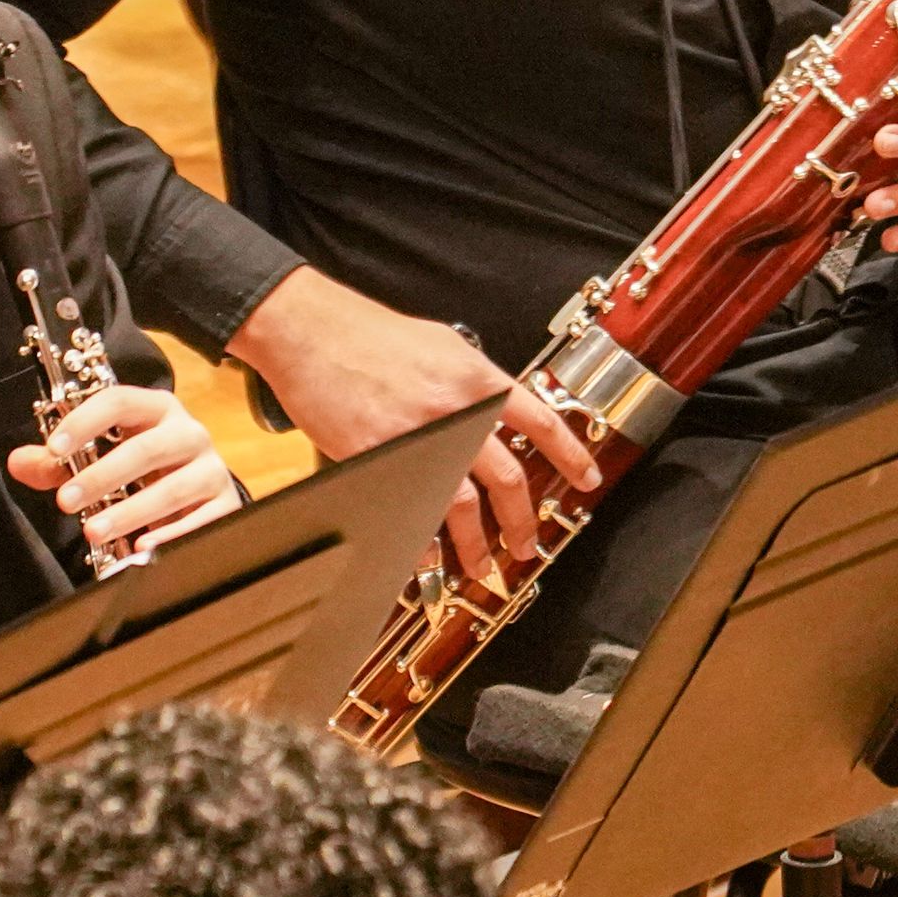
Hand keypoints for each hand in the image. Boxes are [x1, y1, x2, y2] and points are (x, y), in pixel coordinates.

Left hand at [8, 382, 243, 562]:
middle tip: (66, 501)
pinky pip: (202, 519)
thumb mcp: (100, 460)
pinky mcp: (226, 501)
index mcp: (154, 409)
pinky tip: (143, 547)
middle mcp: (188, 432)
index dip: (84, 421)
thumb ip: (56, 464)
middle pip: (145, 448)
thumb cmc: (143, 471)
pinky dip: (172, 535)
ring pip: (173, 486)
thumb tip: (19, 462)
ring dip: (130, 511)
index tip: (54, 449)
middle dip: (102, 476)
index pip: (118, 402)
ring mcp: (211, 467)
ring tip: (95, 531)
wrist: (200, 492)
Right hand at [224, 265, 600, 573]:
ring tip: (481, 565)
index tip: (586, 480)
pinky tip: (427, 557)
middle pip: (507, 479)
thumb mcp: (440, 344)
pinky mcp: (379, 458)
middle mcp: (455, 411)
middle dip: (522, 522)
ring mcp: (418, 438)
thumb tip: (499, 408)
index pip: (541, 422)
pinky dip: (422, 541)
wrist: (311, 331)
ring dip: (476, 544)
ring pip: (462, 505)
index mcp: (476, 379)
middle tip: (525, 545)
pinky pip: (411, 509)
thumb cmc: (368, 334)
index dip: (571, 456)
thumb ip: (474, 380)